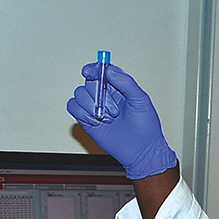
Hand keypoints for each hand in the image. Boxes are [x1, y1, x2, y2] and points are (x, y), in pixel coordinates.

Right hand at [67, 62, 177, 179]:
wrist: (141, 150)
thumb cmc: (146, 126)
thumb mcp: (140, 100)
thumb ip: (126, 83)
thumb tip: (108, 70)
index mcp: (119, 86)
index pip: (101, 70)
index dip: (93, 68)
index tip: (89, 72)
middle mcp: (105, 94)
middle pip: (89, 82)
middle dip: (98, 95)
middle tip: (114, 111)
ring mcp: (94, 106)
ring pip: (78, 94)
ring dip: (91, 106)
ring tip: (108, 119)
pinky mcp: (86, 119)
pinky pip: (72, 106)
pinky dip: (81, 113)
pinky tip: (96, 122)